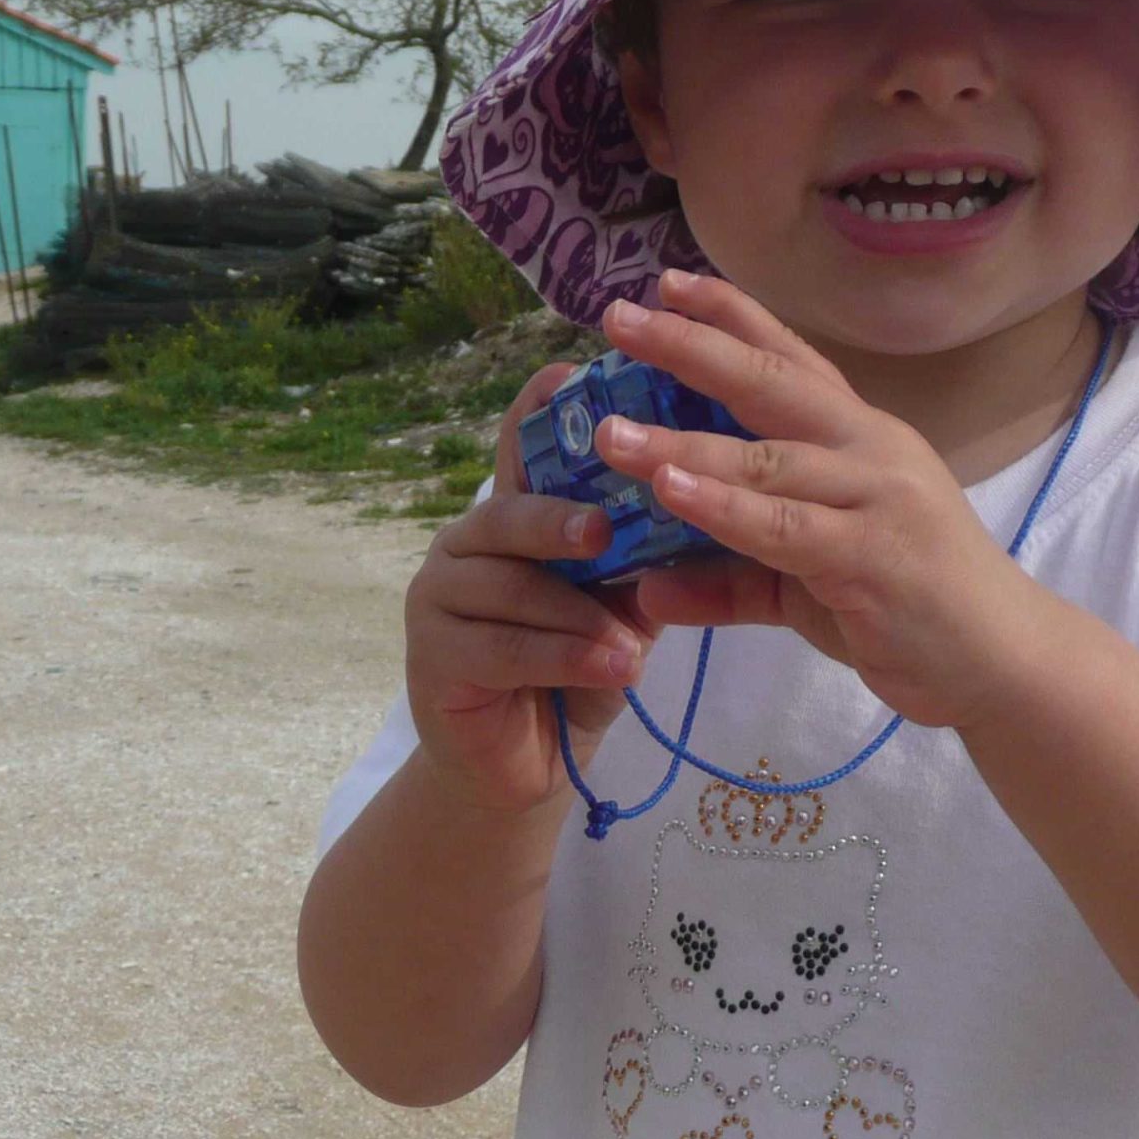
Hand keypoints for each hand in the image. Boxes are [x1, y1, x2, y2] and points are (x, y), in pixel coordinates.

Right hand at [401, 359, 664, 814]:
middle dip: (560, 520)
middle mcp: (467, 540)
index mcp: (515, 510)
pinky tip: (612, 669)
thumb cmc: (581, 665)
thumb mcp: (623, 599)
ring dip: (576, 615)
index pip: (522, 446)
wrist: (526, 763)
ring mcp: (438, 597)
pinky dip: (562, 658)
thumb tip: (707, 494)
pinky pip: (500, 647)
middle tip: (606, 532)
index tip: (579, 375)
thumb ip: (645, 550)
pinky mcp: (431, 657)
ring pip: (508, 587)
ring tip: (631, 644)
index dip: (545, 410)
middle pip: (509, 512)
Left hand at [585, 269, 1045, 731]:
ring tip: (610, 432)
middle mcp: (871, 448)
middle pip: (771, 382)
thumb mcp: (806, 583)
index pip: (790, 359)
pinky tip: (671, 489)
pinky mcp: (874, 557)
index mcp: (861, 436)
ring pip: (767, 458)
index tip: (665, 283)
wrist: (1002, 662)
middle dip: (690, 346)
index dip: (729, 316)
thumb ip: (730, 577)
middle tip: (618, 317)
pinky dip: (724, 505)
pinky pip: (785, 526)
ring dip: (682, 442)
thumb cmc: (909, 607)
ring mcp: (877, 498)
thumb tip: (644, 589)